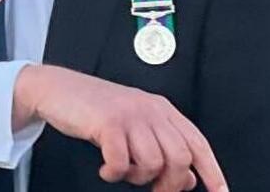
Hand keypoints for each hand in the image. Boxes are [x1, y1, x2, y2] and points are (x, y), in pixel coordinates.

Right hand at [13, 65, 226, 191]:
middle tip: (154, 190)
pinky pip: (121, 162)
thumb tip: (189, 179)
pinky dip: (114, 173)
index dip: (211, 170)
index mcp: (162, 109)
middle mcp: (150, 110)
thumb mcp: (135, 125)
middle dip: (170, 184)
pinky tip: (106, 169)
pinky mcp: (107, 123)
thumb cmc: (96, 109)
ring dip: (137, 177)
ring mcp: (129, 115)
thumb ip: (162, 147)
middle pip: (179, 157)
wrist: (58, 88)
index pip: (197, 143)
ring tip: (122, 171)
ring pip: (153, 162)